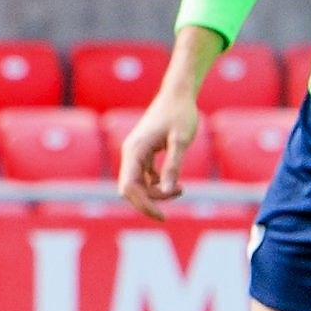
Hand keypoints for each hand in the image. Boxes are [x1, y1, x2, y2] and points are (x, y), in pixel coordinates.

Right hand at [115, 91, 200, 217]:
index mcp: (134, 150)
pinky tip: (177, 184)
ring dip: (157, 193)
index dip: (143, 205)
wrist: (177, 94)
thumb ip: (173, 166)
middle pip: (130, 190)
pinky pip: (145, 178)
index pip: (129, 187)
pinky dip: (158, 185)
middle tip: (178, 196)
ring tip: (182, 188)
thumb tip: (167, 190)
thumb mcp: (181, 141)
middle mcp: (130, 153)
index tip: (162, 216)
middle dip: (151, 200)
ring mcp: (135, 154)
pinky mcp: (143, 154)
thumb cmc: (180, 114)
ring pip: (138, 185)